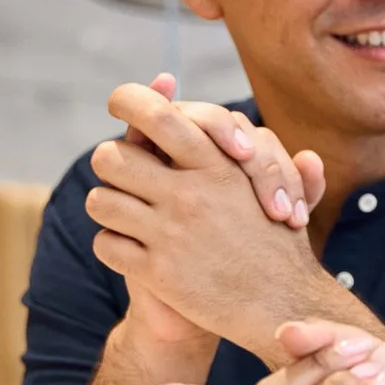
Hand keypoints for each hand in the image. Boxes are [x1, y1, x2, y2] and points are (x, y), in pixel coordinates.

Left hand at [86, 83, 335, 355]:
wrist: (283, 305)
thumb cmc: (275, 238)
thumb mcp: (265, 180)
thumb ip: (218, 132)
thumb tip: (165, 79)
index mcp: (219, 165)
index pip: (158, 116)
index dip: (129, 102)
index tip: (118, 105)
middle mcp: (192, 193)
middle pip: (111, 156)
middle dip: (113, 165)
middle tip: (125, 176)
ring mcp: (172, 233)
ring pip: (101, 201)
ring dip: (109, 207)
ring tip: (127, 216)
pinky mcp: (158, 272)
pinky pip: (106, 244)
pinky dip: (114, 247)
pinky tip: (134, 251)